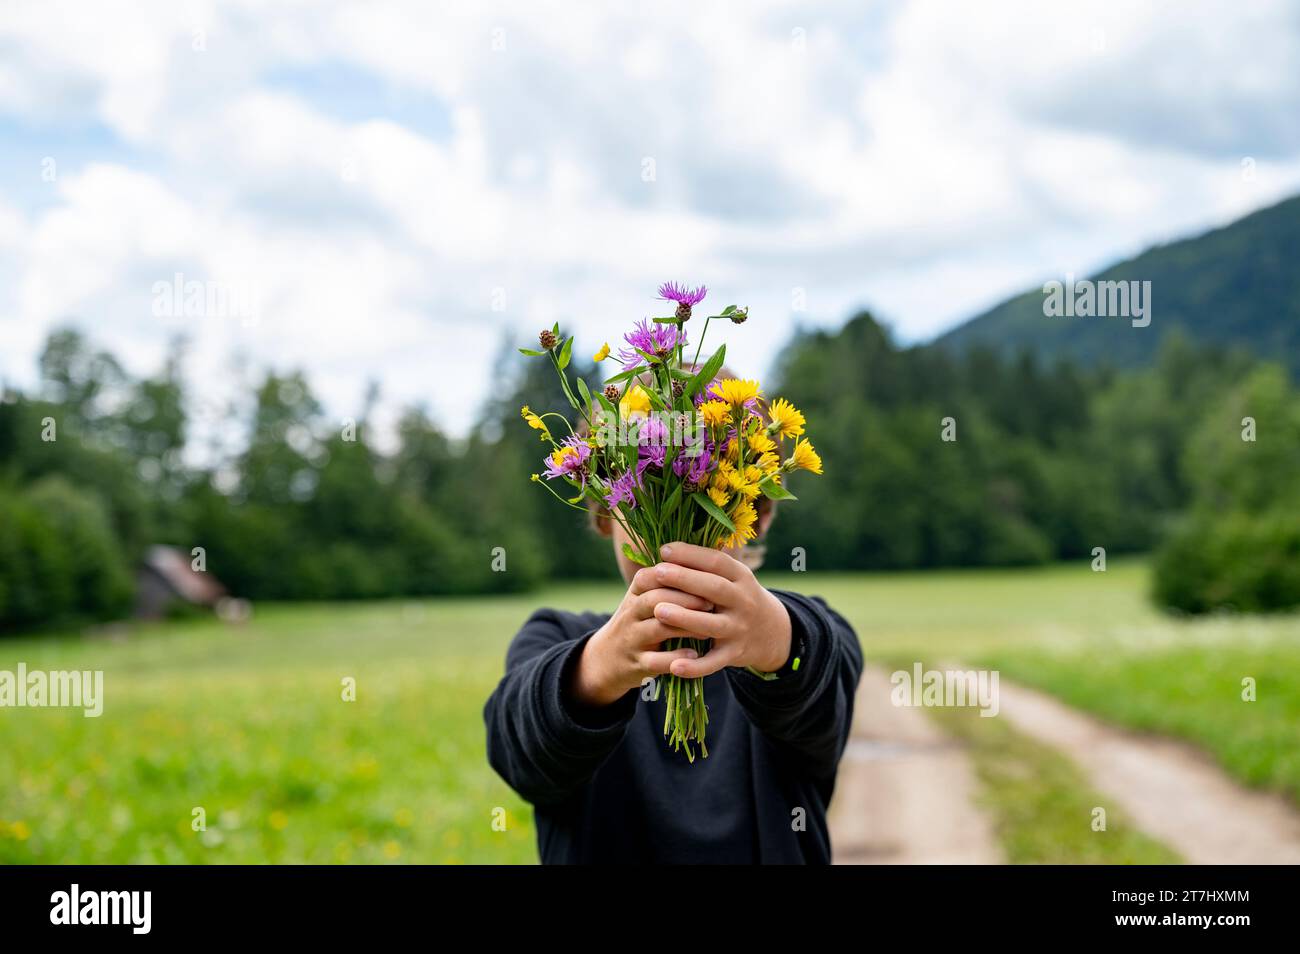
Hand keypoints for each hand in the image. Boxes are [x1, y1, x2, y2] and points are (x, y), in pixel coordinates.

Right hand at [569, 566, 715, 706]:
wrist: (606, 658)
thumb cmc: (638, 621)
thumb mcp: (644, 596)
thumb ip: (669, 580)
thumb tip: (707, 555)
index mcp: (635, 592)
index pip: (654, 575)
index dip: (680, 575)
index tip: (706, 576)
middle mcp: (631, 612)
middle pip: (656, 599)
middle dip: (686, 599)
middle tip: (712, 603)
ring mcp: (633, 638)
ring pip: (658, 628)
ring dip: (685, 627)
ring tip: (709, 628)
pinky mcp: (637, 663)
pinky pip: (656, 660)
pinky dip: (676, 657)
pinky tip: (694, 654)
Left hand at [648, 542, 792, 678]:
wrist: (770, 632)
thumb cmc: (737, 597)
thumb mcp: (733, 577)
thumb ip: (707, 564)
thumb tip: (668, 547)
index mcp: (742, 577)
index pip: (717, 562)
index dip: (691, 554)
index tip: (664, 550)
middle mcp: (744, 602)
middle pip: (714, 589)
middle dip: (685, 579)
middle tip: (657, 572)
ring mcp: (739, 629)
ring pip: (711, 624)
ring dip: (685, 618)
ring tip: (658, 610)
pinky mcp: (734, 654)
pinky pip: (713, 662)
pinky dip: (695, 667)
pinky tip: (674, 666)